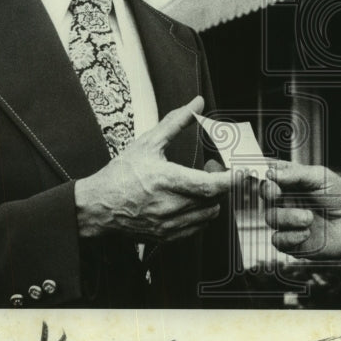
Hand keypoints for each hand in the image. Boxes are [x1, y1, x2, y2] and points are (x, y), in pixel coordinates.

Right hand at [74, 96, 234, 241]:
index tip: (243, 172)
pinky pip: (197, 228)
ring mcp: (169, 224)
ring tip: (198, 184)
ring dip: (211, 199)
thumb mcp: (148, 142)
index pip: (211, 185)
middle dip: (220, 182)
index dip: (232, 180)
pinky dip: (200, 214)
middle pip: (214, 199)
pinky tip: (189, 200)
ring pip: (209, 215)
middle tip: (210, 167)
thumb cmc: (121, 174)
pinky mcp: (167, 237)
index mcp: (167, 180)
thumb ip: (176, 121)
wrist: (97, 206)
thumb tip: (196, 103)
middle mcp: (170, 206)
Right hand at [260, 162, 340, 259]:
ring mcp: (288, 221)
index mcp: (293, 182)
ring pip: (270, 217)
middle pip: (265, 194)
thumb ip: (294, 174)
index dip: (265, 173)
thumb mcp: (321, 177)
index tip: (267, 174)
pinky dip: (291, 236)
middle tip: (277, 192)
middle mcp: (288, 200)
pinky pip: (278, 240)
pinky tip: (307, 233)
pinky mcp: (292, 242)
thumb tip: (270, 173)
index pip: (271, 174)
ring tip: (309, 217)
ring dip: (289, 216)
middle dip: (268, 192)